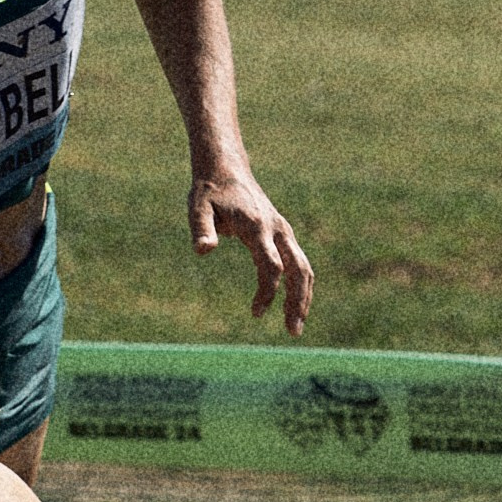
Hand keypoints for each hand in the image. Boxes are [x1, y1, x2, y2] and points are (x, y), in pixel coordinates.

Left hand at [190, 167, 314, 335]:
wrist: (226, 169)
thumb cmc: (209, 191)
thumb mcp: (198, 207)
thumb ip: (201, 229)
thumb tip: (204, 251)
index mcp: (257, 226)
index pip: (271, 265)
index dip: (267, 291)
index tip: (256, 313)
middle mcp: (276, 229)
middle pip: (298, 270)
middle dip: (298, 301)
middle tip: (293, 332)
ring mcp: (283, 231)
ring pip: (304, 268)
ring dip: (304, 297)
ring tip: (295, 326)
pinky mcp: (283, 234)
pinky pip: (299, 263)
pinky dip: (301, 286)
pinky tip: (294, 305)